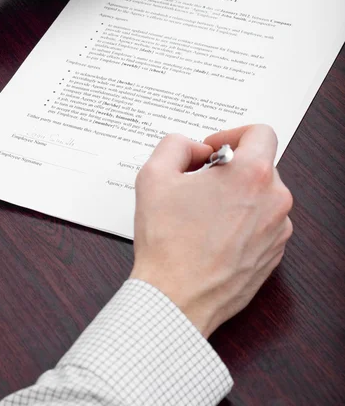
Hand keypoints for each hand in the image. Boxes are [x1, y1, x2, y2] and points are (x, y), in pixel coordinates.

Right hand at [130, 125, 292, 337]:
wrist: (176, 298)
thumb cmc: (167, 241)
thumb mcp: (154, 175)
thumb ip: (176, 144)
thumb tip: (196, 149)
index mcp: (252, 174)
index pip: (260, 133)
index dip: (233, 134)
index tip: (214, 150)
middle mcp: (274, 200)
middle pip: (260, 165)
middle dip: (231, 168)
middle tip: (200, 182)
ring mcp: (278, 231)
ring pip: (262, 196)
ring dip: (237, 195)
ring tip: (204, 213)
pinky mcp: (273, 254)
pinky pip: (263, 224)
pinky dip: (242, 222)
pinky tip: (213, 235)